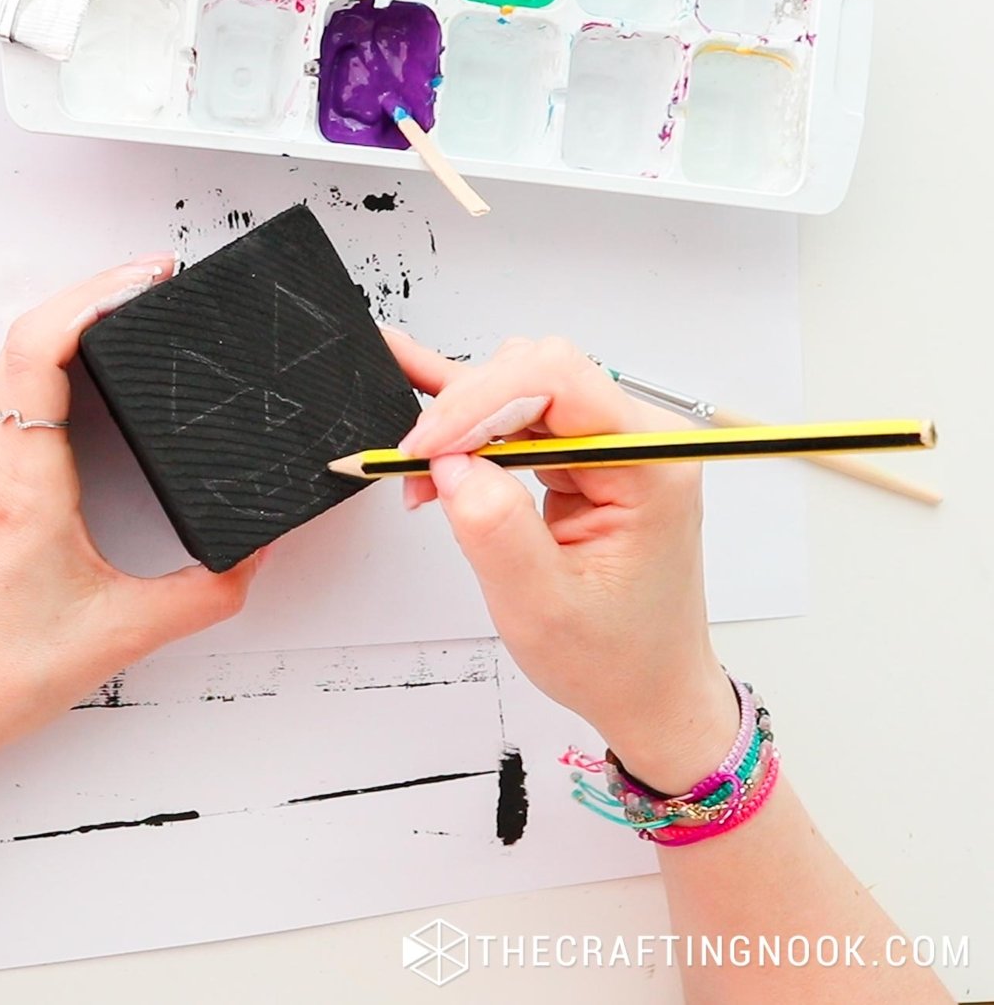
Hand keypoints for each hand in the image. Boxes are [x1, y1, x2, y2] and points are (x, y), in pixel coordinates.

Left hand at [0, 256, 258, 799]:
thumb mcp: (125, 634)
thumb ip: (209, 592)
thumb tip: (258, 551)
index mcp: (23, 484)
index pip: (41, 349)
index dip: (95, 295)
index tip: (150, 278)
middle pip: (24, 334)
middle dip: (92, 292)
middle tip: (156, 283)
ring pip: (9, 359)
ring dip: (66, 322)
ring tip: (130, 313)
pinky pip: (4, 393)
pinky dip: (48, 360)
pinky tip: (87, 373)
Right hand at [386, 332, 736, 793]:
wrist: (650, 691)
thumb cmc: (617, 658)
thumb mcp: (543, 608)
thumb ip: (495, 527)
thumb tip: (451, 462)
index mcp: (649, 465)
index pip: (559, 381)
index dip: (479, 403)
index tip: (425, 449)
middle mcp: (637, 441)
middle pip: (535, 373)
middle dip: (464, 412)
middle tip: (415, 469)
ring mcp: (610, 445)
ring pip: (520, 387)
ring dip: (463, 420)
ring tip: (423, 471)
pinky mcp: (583, 457)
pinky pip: (520, 414)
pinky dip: (468, 408)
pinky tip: (421, 379)